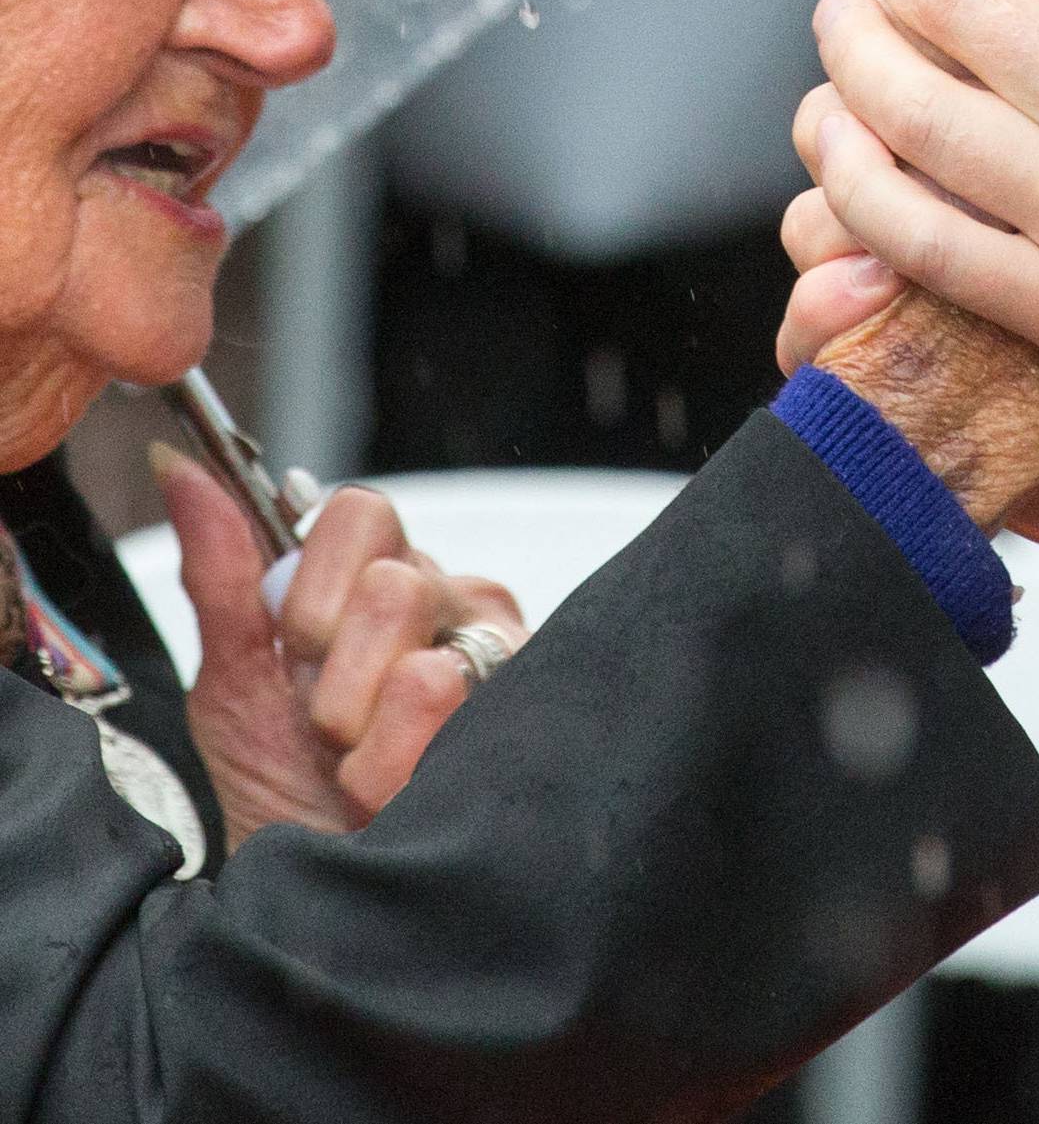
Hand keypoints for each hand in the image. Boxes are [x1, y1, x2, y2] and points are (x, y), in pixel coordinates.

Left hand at [156, 447, 525, 841]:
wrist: (319, 906)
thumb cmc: (283, 793)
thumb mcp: (234, 685)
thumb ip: (219, 571)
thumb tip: (178, 467)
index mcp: (377, 577)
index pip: (360, 511)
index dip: (313, 579)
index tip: (292, 645)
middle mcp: (449, 601)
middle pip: (389, 583)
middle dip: (332, 676)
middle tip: (327, 727)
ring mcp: (496, 656)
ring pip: (420, 651)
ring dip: (362, 732)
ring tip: (360, 768)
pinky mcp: (525, 713)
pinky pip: (444, 703)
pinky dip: (393, 764)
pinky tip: (400, 792)